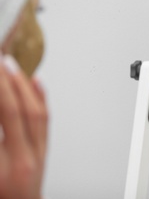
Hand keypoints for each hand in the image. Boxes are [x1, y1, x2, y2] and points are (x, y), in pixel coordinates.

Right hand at [0, 55, 47, 198]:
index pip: (9, 115)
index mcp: (12, 163)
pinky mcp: (42, 154)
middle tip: (0, 62)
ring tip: (13, 67)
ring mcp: (38, 155)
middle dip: (11, 83)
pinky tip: (36, 82)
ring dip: (26, 88)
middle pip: (24, 111)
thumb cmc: (1, 196)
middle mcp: (29, 157)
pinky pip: (45, 122)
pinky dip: (40, 99)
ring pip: (38, 114)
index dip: (2, 91)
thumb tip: (2, 108)